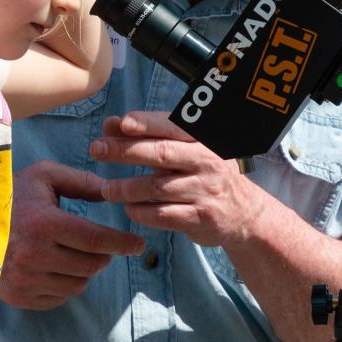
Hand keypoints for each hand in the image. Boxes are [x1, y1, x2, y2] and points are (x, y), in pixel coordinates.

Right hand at [0, 160, 144, 309]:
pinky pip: (59, 297)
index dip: (122, 243)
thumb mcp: (43, 176)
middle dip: (104, 255)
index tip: (138, 244)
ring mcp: (25, 280)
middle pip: (91, 265)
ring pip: (78, 284)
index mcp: (44, 223)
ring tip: (71, 252)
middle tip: (100, 244)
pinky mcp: (18, 296)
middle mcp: (35, 256)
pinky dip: (65, 284)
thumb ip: (80, 181)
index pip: (96, 240)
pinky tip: (55, 266)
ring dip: (84, 270)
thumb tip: (111, 193)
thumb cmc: (7, 196)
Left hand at [91, 111, 265, 247]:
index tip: (121, 123)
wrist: (244, 214)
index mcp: (203, 139)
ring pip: (158, 187)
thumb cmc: (205, 174)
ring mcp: (205, 190)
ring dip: (127, 188)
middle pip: (161, 153)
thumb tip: (110, 124)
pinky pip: (164, 215)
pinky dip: (142, 213)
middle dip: (125, 151)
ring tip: (106, 190)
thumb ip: (148, 136)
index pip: (172, 125)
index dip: (146, 123)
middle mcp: (206, 161)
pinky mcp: (201, 218)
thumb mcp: (185, 150)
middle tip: (97, 150)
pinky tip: (129, 210)